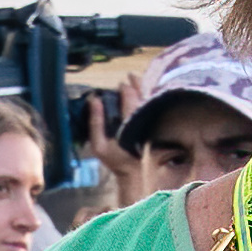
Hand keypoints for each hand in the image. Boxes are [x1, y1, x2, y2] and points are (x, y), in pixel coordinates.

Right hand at [84, 80, 143, 205]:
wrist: (135, 174)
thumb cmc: (116, 160)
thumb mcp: (99, 145)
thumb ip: (95, 122)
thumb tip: (94, 99)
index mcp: (129, 123)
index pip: (130, 98)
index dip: (126, 88)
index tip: (121, 84)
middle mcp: (143, 121)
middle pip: (144, 96)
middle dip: (137, 84)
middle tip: (131, 76)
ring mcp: (153, 124)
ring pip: (151, 101)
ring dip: (146, 89)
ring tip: (138, 80)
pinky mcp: (158, 128)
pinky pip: (155, 109)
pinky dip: (150, 100)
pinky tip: (146, 95)